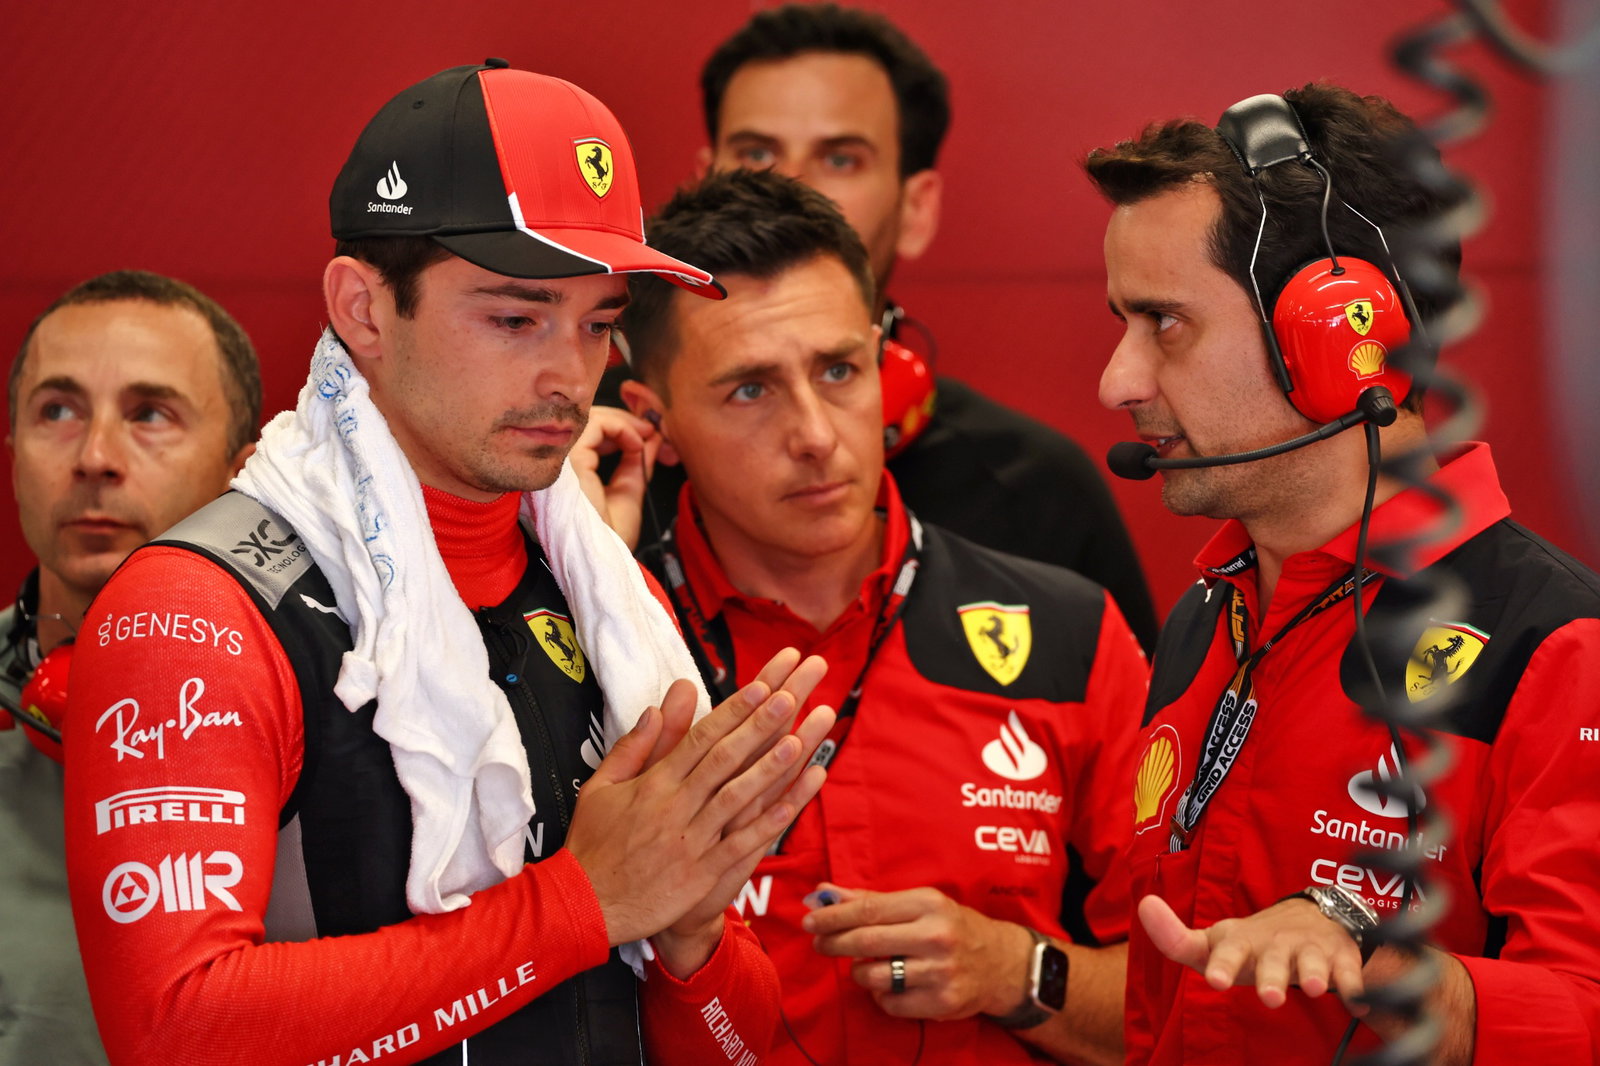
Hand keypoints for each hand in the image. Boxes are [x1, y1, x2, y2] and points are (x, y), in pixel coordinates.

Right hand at [564, 650, 833, 950]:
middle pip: (723, 759)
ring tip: (798, 741)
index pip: (700, 738)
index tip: (762, 687)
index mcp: (654, 783)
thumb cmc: (593, 844)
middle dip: (759, 726)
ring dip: (768, 769)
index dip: (733, 711)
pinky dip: (765, 826)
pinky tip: (791, 806)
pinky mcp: (699, 874)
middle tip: (791, 696)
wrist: (585, 906)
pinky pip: (738, 846)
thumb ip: (633, 747)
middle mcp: (675, 806)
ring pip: (735, 797)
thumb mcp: (600, 787)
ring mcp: (690, 840)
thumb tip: (656, 707)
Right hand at [569, 405, 658, 549]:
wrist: (601, 560)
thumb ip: (637, 462)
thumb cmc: (607, 539)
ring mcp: (563, 458)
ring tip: (647, 433)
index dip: (623, 429)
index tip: (650, 435)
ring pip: (591, 419)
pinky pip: (595, 425)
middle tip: (653, 431)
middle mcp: (562, 463)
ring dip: (625, 422)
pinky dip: (621, 427)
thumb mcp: (629, 492)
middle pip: (590, 423)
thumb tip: (650, 439)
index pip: (592, 436)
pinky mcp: (569, 458)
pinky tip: (636, 442)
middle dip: (626, 422)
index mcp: (572, 474)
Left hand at [803, 884, 1034, 1019]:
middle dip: (834, 942)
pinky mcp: (941, 1003)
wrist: (1002, 963)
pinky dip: (880, 996)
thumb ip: (870, 899)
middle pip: (866, 941)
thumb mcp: (919, 903)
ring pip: (875, 976)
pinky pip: (890, 1003)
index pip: (868, 909)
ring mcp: (939, 972)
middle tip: (818, 944)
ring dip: (859, 972)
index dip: (834, 915)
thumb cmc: (952, 926)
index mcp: (928, 904)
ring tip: (864, 965)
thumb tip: (823, 893)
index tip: (811, 920)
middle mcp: (935, 936)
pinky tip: (890, 984)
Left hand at [1138, 893, 1365, 1008]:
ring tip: (1316, 989)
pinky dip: (1356, 986)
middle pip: (1273, 960)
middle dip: (1272, 976)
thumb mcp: (1214, 943)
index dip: (1221, 963)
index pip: (1225, 950)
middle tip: (1270, 998)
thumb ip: (1176, 939)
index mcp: (1240, 941)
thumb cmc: (1251, 943)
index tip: (1216, 981)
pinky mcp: (1340, 958)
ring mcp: (1308, 949)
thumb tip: (1144, 905)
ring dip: (1315, 974)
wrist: (1308, 920)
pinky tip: (1359, 1002)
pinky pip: (1350, 972)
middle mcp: (1274, 943)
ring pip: (1313, 962)